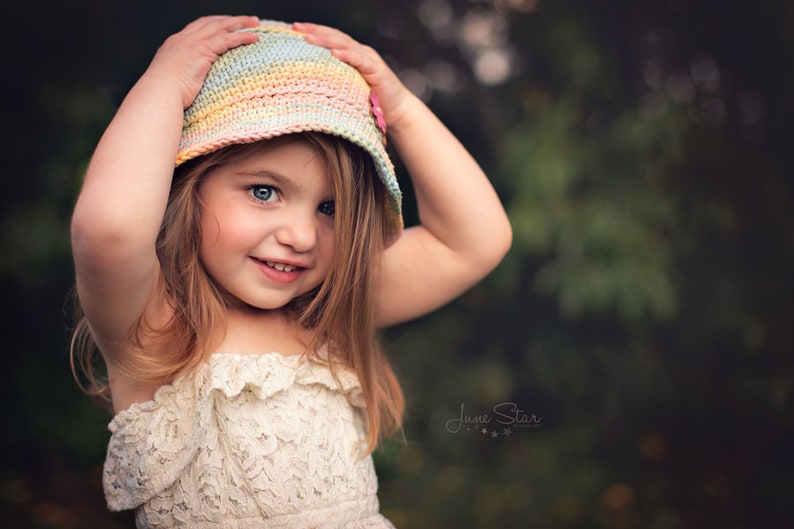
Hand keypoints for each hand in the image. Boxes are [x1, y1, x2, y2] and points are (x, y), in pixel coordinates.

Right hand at [145, 15, 259, 107]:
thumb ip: (182, 75)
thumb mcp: (172, 79)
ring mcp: (193, 42)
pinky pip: (227, 39)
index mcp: (175, 44)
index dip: (213, 24)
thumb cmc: (165, 93)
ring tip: (255, 23)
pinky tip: (253, 37)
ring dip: (240, 23)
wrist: (160, 93)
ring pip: (221, 26)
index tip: (226, 24)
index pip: (197, 27)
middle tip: (246, 20)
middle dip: (229, 19)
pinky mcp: (203, 50)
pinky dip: (241, 37)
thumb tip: (191, 83)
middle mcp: (183, 39)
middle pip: (211, 22)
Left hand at [293, 22, 414, 133]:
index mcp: (353, 55)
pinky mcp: (377, 70)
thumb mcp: (349, 88)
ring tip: (308, 37)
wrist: (399, 111)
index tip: (293, 29)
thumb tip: (309, 84)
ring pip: (345, 45)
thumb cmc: (373, 103)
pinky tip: (334, 53)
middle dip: (315, 30)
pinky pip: (360, 60)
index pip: (331, 38)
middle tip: (295, 27)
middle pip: (335, 37)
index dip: (314, 31)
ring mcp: (369, 60)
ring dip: (326, 40)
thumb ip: (335, 80)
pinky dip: (347, 55)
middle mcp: (361, 53)